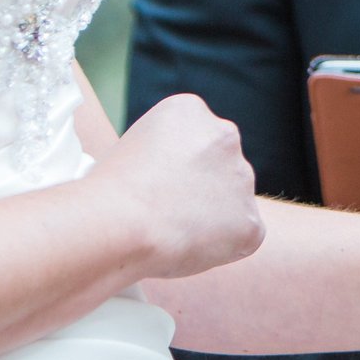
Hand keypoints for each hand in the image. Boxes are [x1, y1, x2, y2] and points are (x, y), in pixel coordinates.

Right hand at [97, 92, 263, 278]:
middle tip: (166, 212)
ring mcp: (242, 179)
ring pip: (232, 202)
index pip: (194, 140)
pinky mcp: (251, 222)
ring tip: (171, 232)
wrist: (120, 223)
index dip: (173, 170)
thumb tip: (175, 181)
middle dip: (201, 188)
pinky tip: (188, 248)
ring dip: (211, 217)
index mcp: (191, 110)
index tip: (153, 186)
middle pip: (219, 166)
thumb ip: (166, 154)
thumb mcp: (132, 146)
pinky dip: (222, 247)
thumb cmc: (109, 192)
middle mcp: (225, 135)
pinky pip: (242, 237)